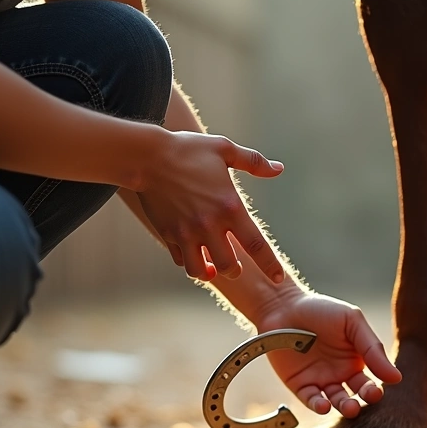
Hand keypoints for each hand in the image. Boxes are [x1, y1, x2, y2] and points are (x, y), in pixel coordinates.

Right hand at [136, 131, 286, 283]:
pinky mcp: (168, 234)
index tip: (278, 278)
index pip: (256, 245)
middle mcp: (209, 225)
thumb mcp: (225, 149)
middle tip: (234, 265)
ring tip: (212, 267)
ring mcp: (186, 232)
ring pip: (200, 271)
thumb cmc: (188, 150)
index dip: (269, 264)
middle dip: (234, 270)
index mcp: (229, 207)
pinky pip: (181, 260)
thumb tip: (278, 169)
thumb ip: (254, 162)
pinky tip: (193, 254)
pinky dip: (189, 262)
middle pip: (228, 266)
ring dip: (209, 272)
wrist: (147, 156)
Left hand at [257, 292, 401, 417]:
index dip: (375, 389)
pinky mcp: (300, 385)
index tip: (378, 391)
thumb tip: (396, 377)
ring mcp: (320, 381)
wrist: (284, 306)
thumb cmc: (321, 310)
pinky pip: (311, 400)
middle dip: (364, 400)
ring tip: (351, 407)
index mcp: (356, 360)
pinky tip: (324, 405)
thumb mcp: (352, 322)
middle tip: (368, 398)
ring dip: (344, 407)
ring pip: (336, 402)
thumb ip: (372, 348)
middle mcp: (340, 374)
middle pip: (356, 395)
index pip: (370, 382)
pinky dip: (318, 405)